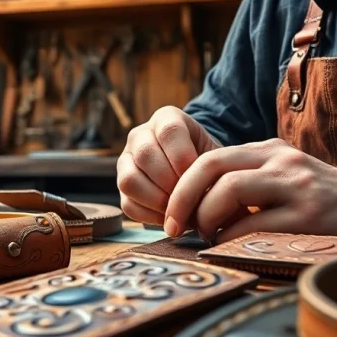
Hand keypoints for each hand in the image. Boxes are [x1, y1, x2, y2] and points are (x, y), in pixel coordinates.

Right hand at [117, 106, 220, 225]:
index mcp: (166, 118)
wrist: (197, 171)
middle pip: (145, 155)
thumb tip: (203, 191)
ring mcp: (126, 160)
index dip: (183, 157)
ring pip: (129, 181)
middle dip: (170, 182)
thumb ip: (210, 165)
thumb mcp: (214, 153)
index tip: (197, 176)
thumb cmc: (208, 161)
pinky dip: (149, 216)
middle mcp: (140, 135)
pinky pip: (128, 204)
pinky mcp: (122, 186)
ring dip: (156, 200)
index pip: (170, 131)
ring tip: (178, 209)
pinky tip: (169, 217)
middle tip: (189, 197)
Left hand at [163, 138, 336, 242]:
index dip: (182, 187)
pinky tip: (232, 250)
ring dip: (206, 220)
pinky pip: (254, 227)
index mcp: (269, 150)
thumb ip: (247, 183)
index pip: (210, 158)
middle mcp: (280, 161)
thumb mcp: (284, 178)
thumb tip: (194, 211)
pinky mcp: (309, 217)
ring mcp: (295, 187)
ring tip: (208, 238)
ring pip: (228, 192)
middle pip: (211, 168)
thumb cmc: (322, 202)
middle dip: (182, 199)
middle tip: (174, 228)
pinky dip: (232, 241)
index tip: (171, 215)